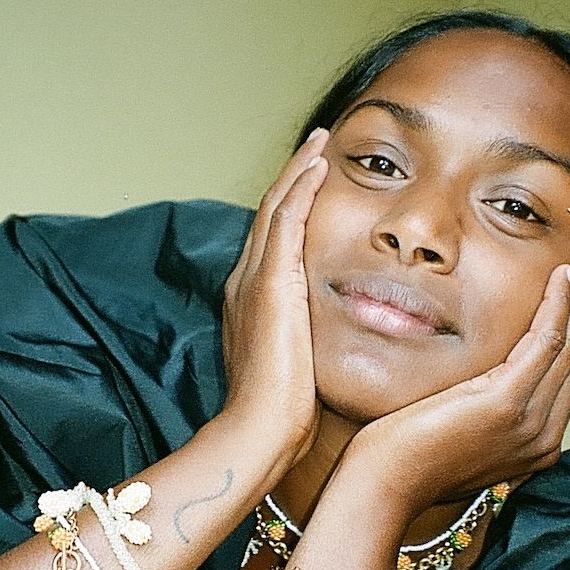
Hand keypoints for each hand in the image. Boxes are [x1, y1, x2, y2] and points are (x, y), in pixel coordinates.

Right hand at [221, 129, 329, 464]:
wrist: (259, 428)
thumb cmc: (280, 412)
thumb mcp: (295, 365)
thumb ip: (305, 340)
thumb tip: (325, 340)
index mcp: (250, 300)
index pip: (271, 240)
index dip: (290, 207)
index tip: (313, 183)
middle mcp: (244, 281)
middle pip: (269, 214)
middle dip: (292, 177)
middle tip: (316, 145)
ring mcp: (254, 278)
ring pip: (275, 207)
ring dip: (298, 170)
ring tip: (320, 141)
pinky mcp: (270, 281)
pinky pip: (285, 219)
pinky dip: (300, 187)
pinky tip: (319, 165)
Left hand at [346, 239, 569, 519]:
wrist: (383, 487)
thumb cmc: (405, 458)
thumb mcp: (459, 431)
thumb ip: (484, 410)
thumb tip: (483, 386)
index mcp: (536, 439)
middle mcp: (543, 434)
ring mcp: (529, 422)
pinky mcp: (506, 405)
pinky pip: (545, 344)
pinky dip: (558, 306)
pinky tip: (564, 276)